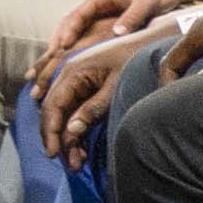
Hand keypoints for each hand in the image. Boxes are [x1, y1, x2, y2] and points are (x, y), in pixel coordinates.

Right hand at [33, 0, 188, 89]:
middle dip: (54, 46)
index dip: (67, 33)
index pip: (76, 16)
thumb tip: (117, 32)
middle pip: (65, 26)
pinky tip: (64, 67)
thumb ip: (133, 16)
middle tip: (43, 66)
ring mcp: (95, 14)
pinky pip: (81, 37)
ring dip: (58, 50)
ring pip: (70, 33)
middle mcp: (93, 5)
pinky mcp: (101, 23)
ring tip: (43, 72)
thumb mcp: (148, 2)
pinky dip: (71, 50)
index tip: (61, 49)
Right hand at [37, 19, 179, 169]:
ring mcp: (75, 78)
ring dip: (68, 136)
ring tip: (78, 160)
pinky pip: (72, 106)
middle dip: (58, 139)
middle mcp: (68, 73)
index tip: (53, 154)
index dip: (51, 132)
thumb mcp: (116, 86)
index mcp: (72, 71)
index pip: (52, 106)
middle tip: (69, 164)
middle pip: (53, 111)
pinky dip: (75, 125)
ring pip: (62, 112)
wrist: (152, 39)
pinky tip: (81, 144)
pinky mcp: (85, 82)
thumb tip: (70, 131)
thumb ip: (92, 108)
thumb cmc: (136, 59)